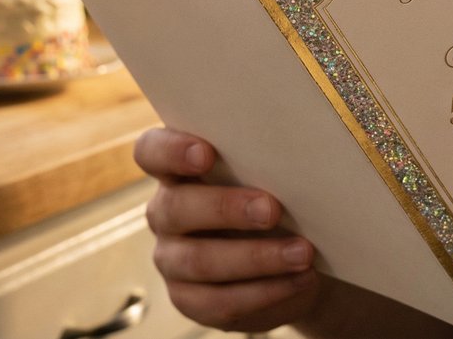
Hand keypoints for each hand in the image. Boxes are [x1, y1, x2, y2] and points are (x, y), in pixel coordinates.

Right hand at [133, 127, 318, 331]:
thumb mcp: (267, 180)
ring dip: (256, 257)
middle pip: (176, 208)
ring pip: (200, 261)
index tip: (206, 154)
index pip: (151, 152)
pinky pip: (220, 301)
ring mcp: (171, 259)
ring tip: (301, 253)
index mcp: (176, 171)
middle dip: (225, 208)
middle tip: (272, 210)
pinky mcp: (189, 299)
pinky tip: (299, 279)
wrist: (291, 259)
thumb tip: (293, 161)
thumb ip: (263, 168)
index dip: (171, 151)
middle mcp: (165, 214)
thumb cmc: (275, 203)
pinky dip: (265, 291)